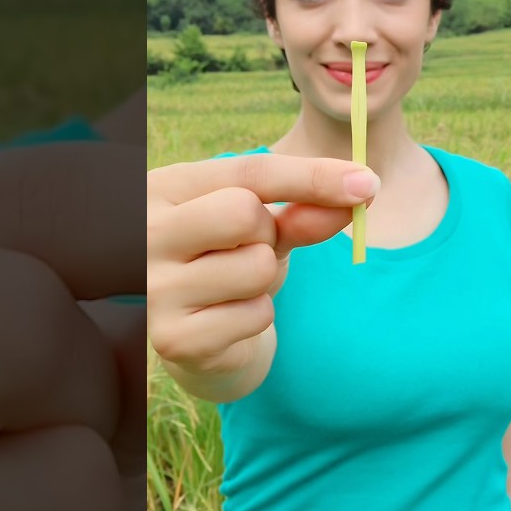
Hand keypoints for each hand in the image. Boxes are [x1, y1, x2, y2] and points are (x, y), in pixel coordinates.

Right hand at [146, 154, 378, 381]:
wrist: (195, 336)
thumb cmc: (228, 259)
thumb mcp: (264, 225)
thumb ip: (305, 209)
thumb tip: (360, 193)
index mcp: (162, 188)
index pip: (249, 171)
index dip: (313, 176)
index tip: (367, 182)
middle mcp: (144, 233)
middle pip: (243, 213)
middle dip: (269, 232)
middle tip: (252, 247)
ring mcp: (153, 288)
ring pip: (256, 266)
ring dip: (265, 279)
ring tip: (236, 284)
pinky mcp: (172, 339)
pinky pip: (255, 314)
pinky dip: (258, 315)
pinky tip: (228, 317)